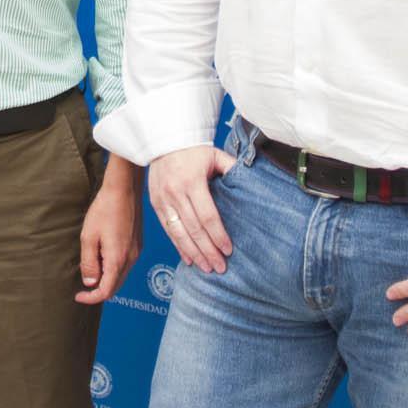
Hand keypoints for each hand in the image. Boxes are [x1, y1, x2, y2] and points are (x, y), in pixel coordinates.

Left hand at [76, 158, 142, 304]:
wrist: (124, 189)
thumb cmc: (104, 209)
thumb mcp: (89, 236)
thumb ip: (89, 262)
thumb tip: (90, 283)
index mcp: (118, 259)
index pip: (106, 291)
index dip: (91, 298)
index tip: (78, 296)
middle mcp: (131, 259)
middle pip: (115, 286)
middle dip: (99, 289)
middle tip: (82, 285)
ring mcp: (136, 252)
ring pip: (121, 276)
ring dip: (106, 277)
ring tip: (91, 265)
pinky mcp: (138, 245)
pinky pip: (126, 264)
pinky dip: (113, 268)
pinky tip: (102, 255)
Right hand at [149, 145, 236, 274]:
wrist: (163, 139)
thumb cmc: (193, 149)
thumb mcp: (215, 155)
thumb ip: (232, 169)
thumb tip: (251, 183)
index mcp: (192, 181)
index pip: (207, 215)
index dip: (218, 235)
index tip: (228, 250)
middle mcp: (175, 192)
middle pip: (194, 229)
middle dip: (207, 251)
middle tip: (220, 267)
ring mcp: (163, 199)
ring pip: (179, 233)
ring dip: (193, 253)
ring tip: (206, 268)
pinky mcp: (155, 203)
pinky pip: (167, 229)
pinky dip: (178, 246)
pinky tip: (188, 258)